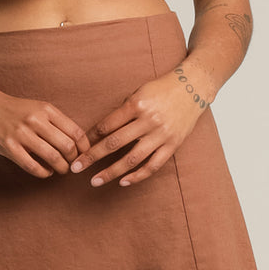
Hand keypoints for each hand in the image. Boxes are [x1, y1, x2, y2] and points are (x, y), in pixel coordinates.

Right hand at [0, 86, 91, 178]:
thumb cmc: (12, 109)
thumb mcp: (36, 108)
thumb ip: (53, 122)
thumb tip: (75, 143)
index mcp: (46, 109)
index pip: (76, 132)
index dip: (84, 148)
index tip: (83, 155)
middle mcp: (36, 120)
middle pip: (67, 146)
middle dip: (74, 160)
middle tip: (72, 165)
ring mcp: (21, 134)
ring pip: (52, 157)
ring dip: (61, 168)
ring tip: (60, 170)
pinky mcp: (8, 146)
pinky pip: (32, 166)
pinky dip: (43, 172)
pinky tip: (45, 172)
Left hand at [70, 69, 209, 187]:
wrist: (193, 87)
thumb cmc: (161, 89)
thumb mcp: (138, 93)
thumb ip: (122, 112)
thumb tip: (100, 132)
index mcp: (136, 105)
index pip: (106, 125)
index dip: (90, 138)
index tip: (77, 147)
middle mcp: (148, 121)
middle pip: (114, 143)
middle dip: (92, 157)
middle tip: (75, 168)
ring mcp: (161, 135)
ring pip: (131, 159)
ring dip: (110, 173)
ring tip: (94, 181)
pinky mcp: (173, 145)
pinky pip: (153, 165)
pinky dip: (137, 176)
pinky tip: (123, 182)